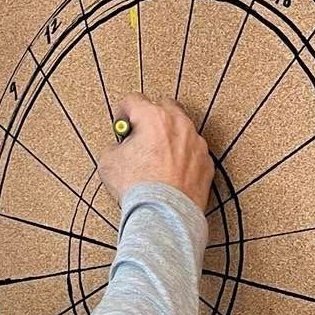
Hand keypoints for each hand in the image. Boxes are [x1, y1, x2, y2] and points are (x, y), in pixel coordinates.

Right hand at [97, 94, 213, 212]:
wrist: (163, 214)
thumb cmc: (139, 188)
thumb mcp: (109, 161)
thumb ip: (115, 146)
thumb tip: (121, 148)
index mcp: (154, 118)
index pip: (133, 100)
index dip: (122, 112)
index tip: (121, 125)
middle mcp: (179, 125)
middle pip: (163, 106)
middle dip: (150, 118)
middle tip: (140, 137)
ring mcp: (196, 143)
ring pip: (181, 128)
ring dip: (168, 137)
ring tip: (156, 157)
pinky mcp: (206, 162)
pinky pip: (192, 151)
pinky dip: (182, 156)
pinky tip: (170, 172)